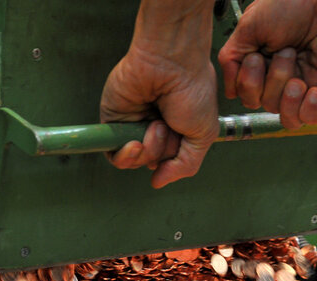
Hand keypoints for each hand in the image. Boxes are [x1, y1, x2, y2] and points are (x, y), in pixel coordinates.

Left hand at [100, 0, 218, 187]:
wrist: (169, 61)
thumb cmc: (192, 90)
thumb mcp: (203, 136)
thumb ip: (184, 166)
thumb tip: (157, 183)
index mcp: (174, 133)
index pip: (168, 163)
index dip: (172, 161)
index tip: (180, 143)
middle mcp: (152, 131)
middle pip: (151, 164)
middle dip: (162, 150)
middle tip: (169, 125)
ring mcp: (132, 127)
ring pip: (134, 162)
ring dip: (148, 149)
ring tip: (156, 124)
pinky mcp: (113, 122)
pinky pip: (114, 156)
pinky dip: (125, 155)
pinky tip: (135, 143)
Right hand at [218, 0, 316, 128]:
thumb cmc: (290, 3)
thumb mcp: (247, 28)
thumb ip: (230, 60)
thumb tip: (230, 93)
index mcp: (260, 66)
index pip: (246, 96)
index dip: (248, 84)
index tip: (256, 57)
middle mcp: (279, 79)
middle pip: (264, 104)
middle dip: (271, 81)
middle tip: (285, 51)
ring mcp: (302, 86)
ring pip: (284, 115)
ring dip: (287, 94)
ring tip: (299, 67)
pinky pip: (310, 119)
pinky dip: (308, 110)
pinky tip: (313, 91)